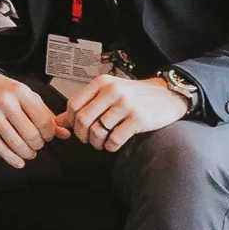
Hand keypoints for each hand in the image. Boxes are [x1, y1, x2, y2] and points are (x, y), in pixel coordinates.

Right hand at [0, 69, 61, 169]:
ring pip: (14, 142)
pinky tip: (18, 161)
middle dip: (37, 145)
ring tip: (29, 153)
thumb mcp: (28, 97)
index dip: (48, 134)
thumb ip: (46, 115)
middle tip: (37, 145)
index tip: (47, 137)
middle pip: (30, 134)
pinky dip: (10, 158)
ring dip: (26, 153)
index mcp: (21, 92)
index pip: (43, 121)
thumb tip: (65, 134)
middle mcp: (5, 101)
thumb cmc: (5, 91)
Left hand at [63, 72, 190, 152]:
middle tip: (88, 140)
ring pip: (98, 131)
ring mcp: (126, 105)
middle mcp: (113, 91)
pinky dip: (110, 146)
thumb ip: (86, 104)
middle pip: (82, 119)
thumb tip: (59, 121)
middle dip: (82, 135)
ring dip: (96, 142)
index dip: (70, 121)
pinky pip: (115, 139)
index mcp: (102, 83)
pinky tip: (113, 145)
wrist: (169, 95)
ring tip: (101, 143)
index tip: (76, 128)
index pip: (73, 105)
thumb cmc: (137, 95)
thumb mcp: (109, 93)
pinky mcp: (138, 118)